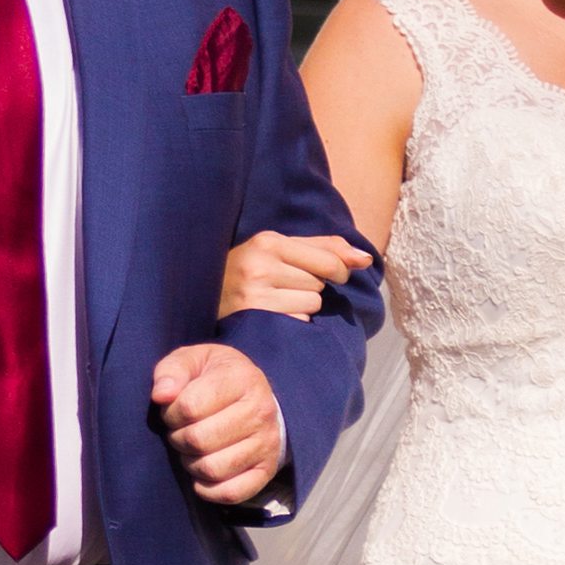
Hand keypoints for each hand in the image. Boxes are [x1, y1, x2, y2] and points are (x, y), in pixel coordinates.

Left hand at [151, 339, 286, 506]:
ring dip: (191, 464)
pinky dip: (208, 490)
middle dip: (178, 439)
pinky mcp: (267, 470)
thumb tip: (160, 395)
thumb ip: (172, 372)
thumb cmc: (215, 378)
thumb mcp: (193, 361)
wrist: (256, 396)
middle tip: (180, 432)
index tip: (174, 411)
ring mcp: (267, 444)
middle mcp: (261, 411)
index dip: (170, 413)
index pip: (190, 407)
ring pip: (212, 469)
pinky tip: (202, 474)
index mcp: (242, 379)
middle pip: (199, 440)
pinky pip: (232, 493)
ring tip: (192, 450)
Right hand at [217, 227, 372, 321]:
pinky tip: (272, 317)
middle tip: (284, 287)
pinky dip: (291, 322)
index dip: (338, 270)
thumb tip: (366, 259)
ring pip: (312, 305)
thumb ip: (324, 249)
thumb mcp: (277, 250)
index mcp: (268, 241)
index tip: (332, 275)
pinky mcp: (255, 319)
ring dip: (302, 307)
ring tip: (276, 302)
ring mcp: (255, 294)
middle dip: (311, 287)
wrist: (199, 295)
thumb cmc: (246, 271)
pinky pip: (298, 323)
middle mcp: (260, 265)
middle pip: (320, 283)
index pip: (329, 259)